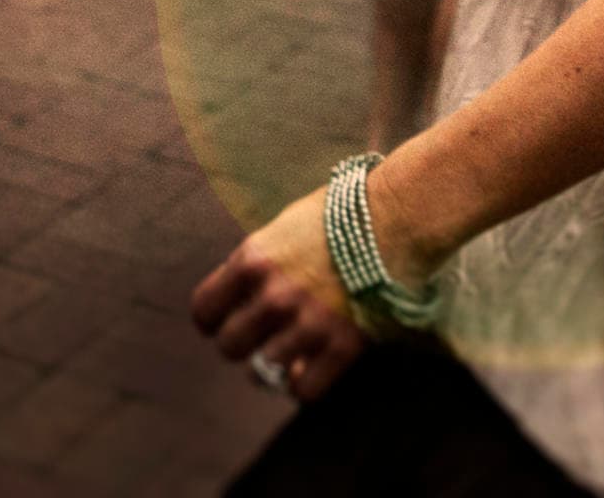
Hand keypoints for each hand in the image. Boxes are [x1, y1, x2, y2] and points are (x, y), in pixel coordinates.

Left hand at [191, 189, 369, 404]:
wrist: (399, 216)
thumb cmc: (343, 214)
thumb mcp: (285, 227)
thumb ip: (259, 263)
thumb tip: (242, 297)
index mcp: (253, 260)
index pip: (204, 309)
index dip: (212, 320)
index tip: (223, 321)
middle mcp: (273, 295)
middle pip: (229, 346)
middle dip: (241, 343)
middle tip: (259, 337)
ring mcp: (307, 323)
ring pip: (262, 371)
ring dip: (271, 365)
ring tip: (286, 353)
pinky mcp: (341, 345)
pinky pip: (303, 389)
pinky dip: (303, 384)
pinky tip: (310, 368)